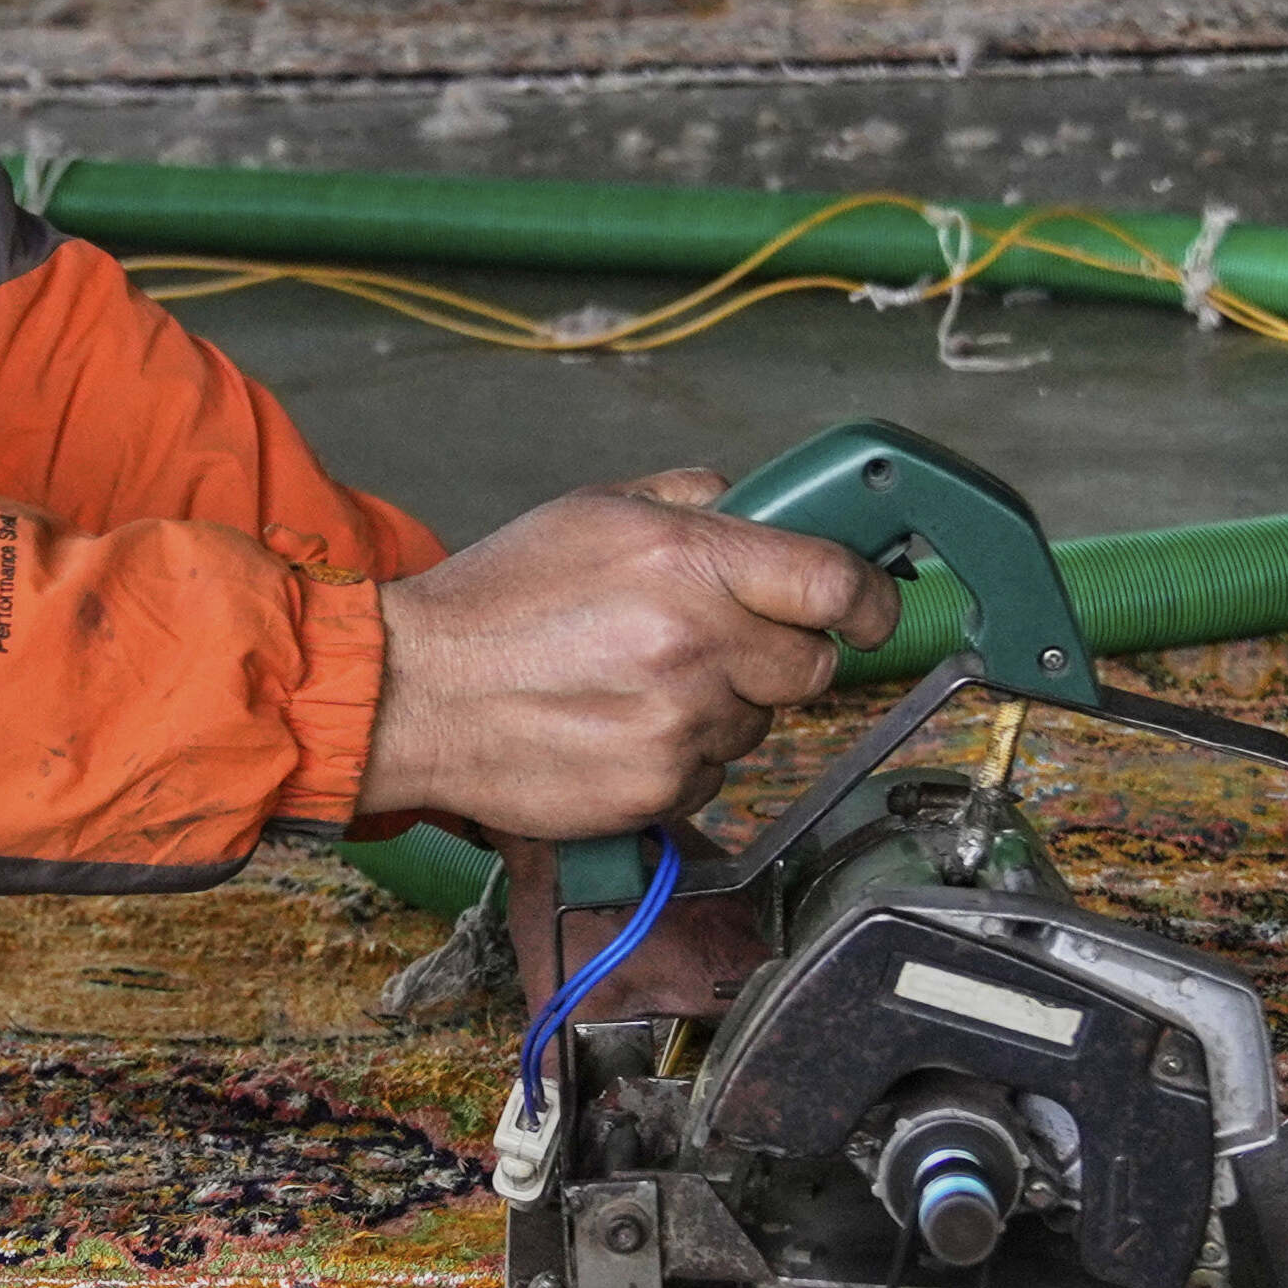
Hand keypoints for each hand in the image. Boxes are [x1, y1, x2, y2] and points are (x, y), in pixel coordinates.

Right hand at [353, 477, 893, 839]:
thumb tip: (752, 505)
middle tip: (720, 644)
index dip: (869, 601)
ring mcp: (680, 726)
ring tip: (639, 685)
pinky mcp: (658, 789)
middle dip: (780, 655)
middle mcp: (695, 644)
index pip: (833, 584)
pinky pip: (712, 775)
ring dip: (723, 707)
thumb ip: (689, 498)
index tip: (871, 610)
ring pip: (758, 724)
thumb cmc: (495, 602)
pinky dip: (681, 757)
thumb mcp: (591, 510)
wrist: (417, 693)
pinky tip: (620, 727)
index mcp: (687, 560)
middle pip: (810, 666)